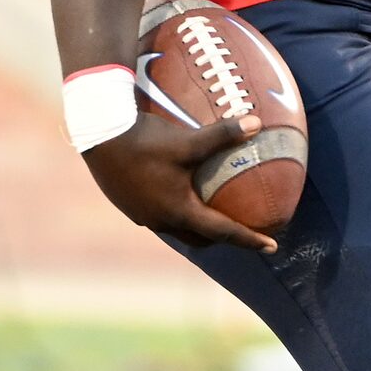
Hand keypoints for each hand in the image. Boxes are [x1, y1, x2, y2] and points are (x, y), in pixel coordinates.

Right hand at [83, 112, 277, 252]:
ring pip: (177, 228)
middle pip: (199, 238)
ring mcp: (142, 215)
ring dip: (197, 226)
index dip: (249, 239)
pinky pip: (160, 215)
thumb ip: (223, 135)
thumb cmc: (145, 141)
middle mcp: (161, 220)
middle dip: (222, 238)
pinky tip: (178, 193)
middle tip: (242, 230)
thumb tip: (257, 124)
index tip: (272, 245)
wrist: (99, 135)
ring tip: (211, 213)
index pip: (223, 232)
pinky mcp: (129, 204)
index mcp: (179, 211)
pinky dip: (176, 211)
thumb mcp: (188, 140)